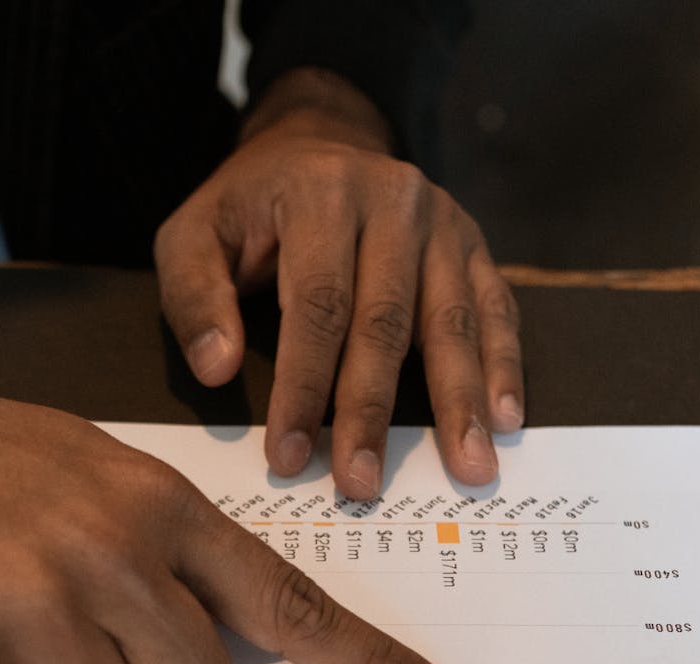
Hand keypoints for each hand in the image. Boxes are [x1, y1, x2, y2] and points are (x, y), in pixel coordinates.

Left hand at [155, 69, 523, 499]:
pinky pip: (495, 309)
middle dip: (372, 411)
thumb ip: (194, 298)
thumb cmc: (248, 208)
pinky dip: (503, 366)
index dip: (303, 387)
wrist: (315, 144)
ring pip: (452, 320)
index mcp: (320, 192)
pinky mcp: (474, 244)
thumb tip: (214, 369)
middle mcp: (393, 198)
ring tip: (467, 466)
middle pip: (385, 322)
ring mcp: (444, 221)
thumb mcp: (193, 235)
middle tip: (364, 484)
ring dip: (459, 401)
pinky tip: (506, 419)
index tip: (290, 456)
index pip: (316, 305)